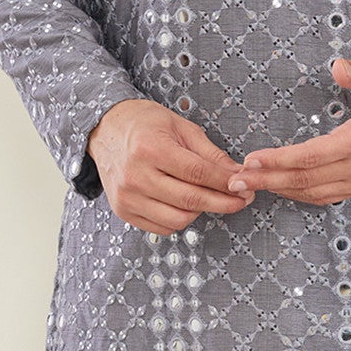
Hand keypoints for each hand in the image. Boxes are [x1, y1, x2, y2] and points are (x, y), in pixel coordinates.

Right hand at [87, 99, 254, 235]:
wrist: (105, 129)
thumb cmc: (144, 123)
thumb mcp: (180, 127)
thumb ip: (210, 153)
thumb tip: (237, 173)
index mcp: (151, 148)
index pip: (198, 173)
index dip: (226, 183)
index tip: (244, 186)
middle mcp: (136, 175)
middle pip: (190, 199)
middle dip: (223, 202)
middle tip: (241, 199)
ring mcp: (127, 196)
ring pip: (178, 219)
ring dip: (202, 212)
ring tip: (210, 198)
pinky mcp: (123, 211)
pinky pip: (162, 227)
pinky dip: (181, 220)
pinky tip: (187, 204)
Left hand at [224, 56, 350, 205]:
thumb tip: (336, 67)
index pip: (313, 155)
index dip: (279, 160)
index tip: (251, 159)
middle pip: (307, 180)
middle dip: (268, 180)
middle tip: (235, 179)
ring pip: (314, 192)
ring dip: (280, 189)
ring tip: (249, 185)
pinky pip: (327, 195)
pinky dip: (300, 193)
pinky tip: (280, 187)